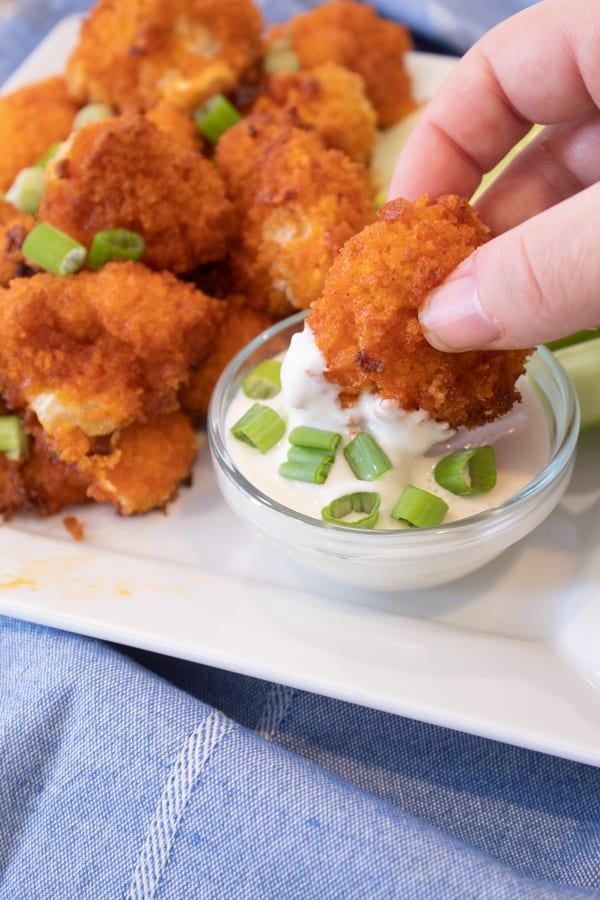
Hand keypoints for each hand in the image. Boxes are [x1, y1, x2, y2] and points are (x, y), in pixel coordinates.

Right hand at [389, 0, 599, 349]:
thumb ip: (546, 266)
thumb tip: (441, 323)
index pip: (495, 74)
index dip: (435, 155)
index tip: (400, 240)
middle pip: (533, 148)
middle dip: (480, 234)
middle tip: (441, 312)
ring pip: (578, 203)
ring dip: (528, 270)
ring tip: (486, 337)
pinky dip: (577, 280)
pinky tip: (550, 325)